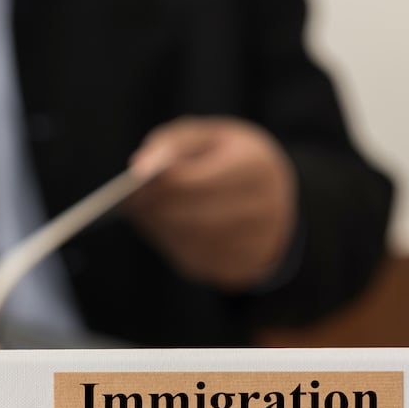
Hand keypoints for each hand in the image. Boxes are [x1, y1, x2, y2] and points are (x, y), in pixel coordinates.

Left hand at [124, 116, 296, 290]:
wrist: (279, 202)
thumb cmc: (234, 161)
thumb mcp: (211, 137)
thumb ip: (173, 142)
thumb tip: (137, 166)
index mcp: (254, 168)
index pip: (189, 181)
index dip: (156, 183)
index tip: (134, 181)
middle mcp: (261, 210)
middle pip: (184, 215)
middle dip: (153, 208)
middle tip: (129, 200)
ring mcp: (251, 245)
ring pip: (184, 239)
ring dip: (158, 226)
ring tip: (146, 210)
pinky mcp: (236, 270)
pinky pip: (190, 259)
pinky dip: (171, 243)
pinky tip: (167, 226)